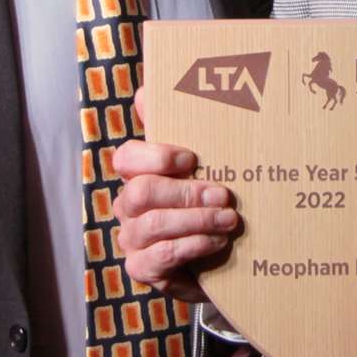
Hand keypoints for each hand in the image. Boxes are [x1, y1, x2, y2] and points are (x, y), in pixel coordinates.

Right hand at [111, 88, 241, 300]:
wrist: (218, 258)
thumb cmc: (206, 203)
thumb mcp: (204, 164)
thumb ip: (184, 125)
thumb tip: (154, 86)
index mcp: (139, 175)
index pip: (127, 158)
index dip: (155, 156)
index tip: (192, 158)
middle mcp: (129, 206)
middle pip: (140, 193)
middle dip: (186, 193)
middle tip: (224, 195)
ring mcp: (133, 239)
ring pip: (153, 224)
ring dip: (196, 220)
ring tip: (229, 219)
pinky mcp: (144, 270)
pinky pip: (161, 256)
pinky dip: (193, 246)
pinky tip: (217, 242)